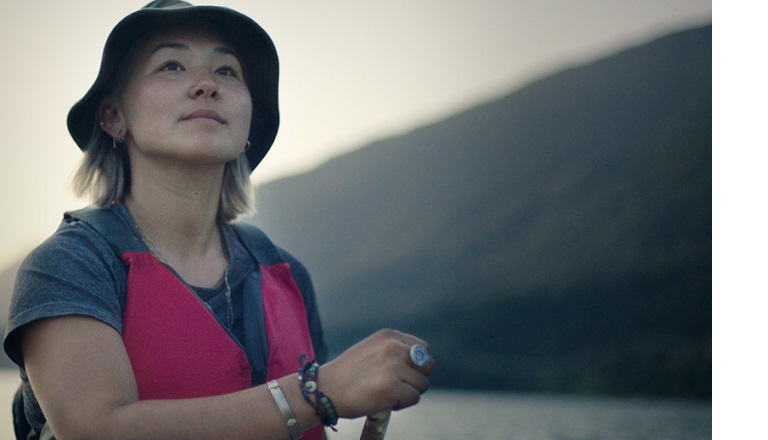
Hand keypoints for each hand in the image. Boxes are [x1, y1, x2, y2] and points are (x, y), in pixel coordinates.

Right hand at [318, 329, 434, 418]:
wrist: (325, 389)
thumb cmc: (347, 374)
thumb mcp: (371, 350)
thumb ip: (394, 351)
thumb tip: (419, 362)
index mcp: (389, 336)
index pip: (422, 348)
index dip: (416, 364)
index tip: (403, 373)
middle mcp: (394, 347)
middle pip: (428, 365)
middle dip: (417, 377)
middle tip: (399, 385)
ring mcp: (394, 367)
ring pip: (422, 384)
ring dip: (408, 393)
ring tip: (387, 394)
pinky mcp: (393, 388)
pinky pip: (413, 398)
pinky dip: (402, 404)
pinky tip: (385, 402)